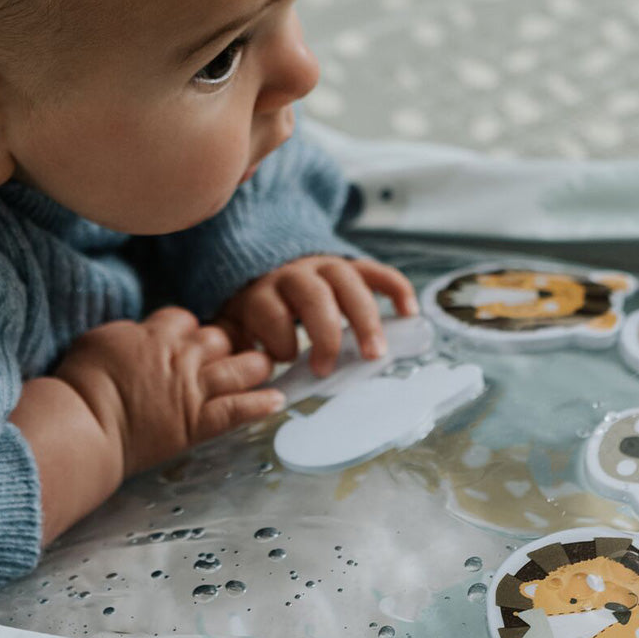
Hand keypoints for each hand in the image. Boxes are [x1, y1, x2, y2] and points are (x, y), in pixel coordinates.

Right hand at [54, 307, 281, 477]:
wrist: (85, 423)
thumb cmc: (83, 380)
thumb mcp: (100, 338)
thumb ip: (129, 334)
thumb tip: (139, 334)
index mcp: (157, 334)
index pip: (184, 319)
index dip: (185, 328)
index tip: (183, 338)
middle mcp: (182, 358)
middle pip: (219, 338)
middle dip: (225, 343)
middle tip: (226, 353)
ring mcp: (193, 391)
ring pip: (240, 368)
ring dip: (256, 366)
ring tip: (265, 365)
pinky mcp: (198, 423)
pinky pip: (238, 410)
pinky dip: (260, 405)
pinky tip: (278, 400)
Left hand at [217, 255, 418, 376]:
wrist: (264, 265)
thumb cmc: (252, 309)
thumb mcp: (231, 325)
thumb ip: (229, 346)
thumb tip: (235, 373)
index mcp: (261, 291)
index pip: (269, 309)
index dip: (277, 336)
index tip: (285, 360)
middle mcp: (295, 274)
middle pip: (313, 295)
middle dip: (325, 333)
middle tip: (330, 369)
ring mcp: (325, 267)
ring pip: (348, 282)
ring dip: (365, 318)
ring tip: (377, 353)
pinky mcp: (350, 266)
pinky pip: (377, 271)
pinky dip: (396, 289)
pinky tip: (409, 313)